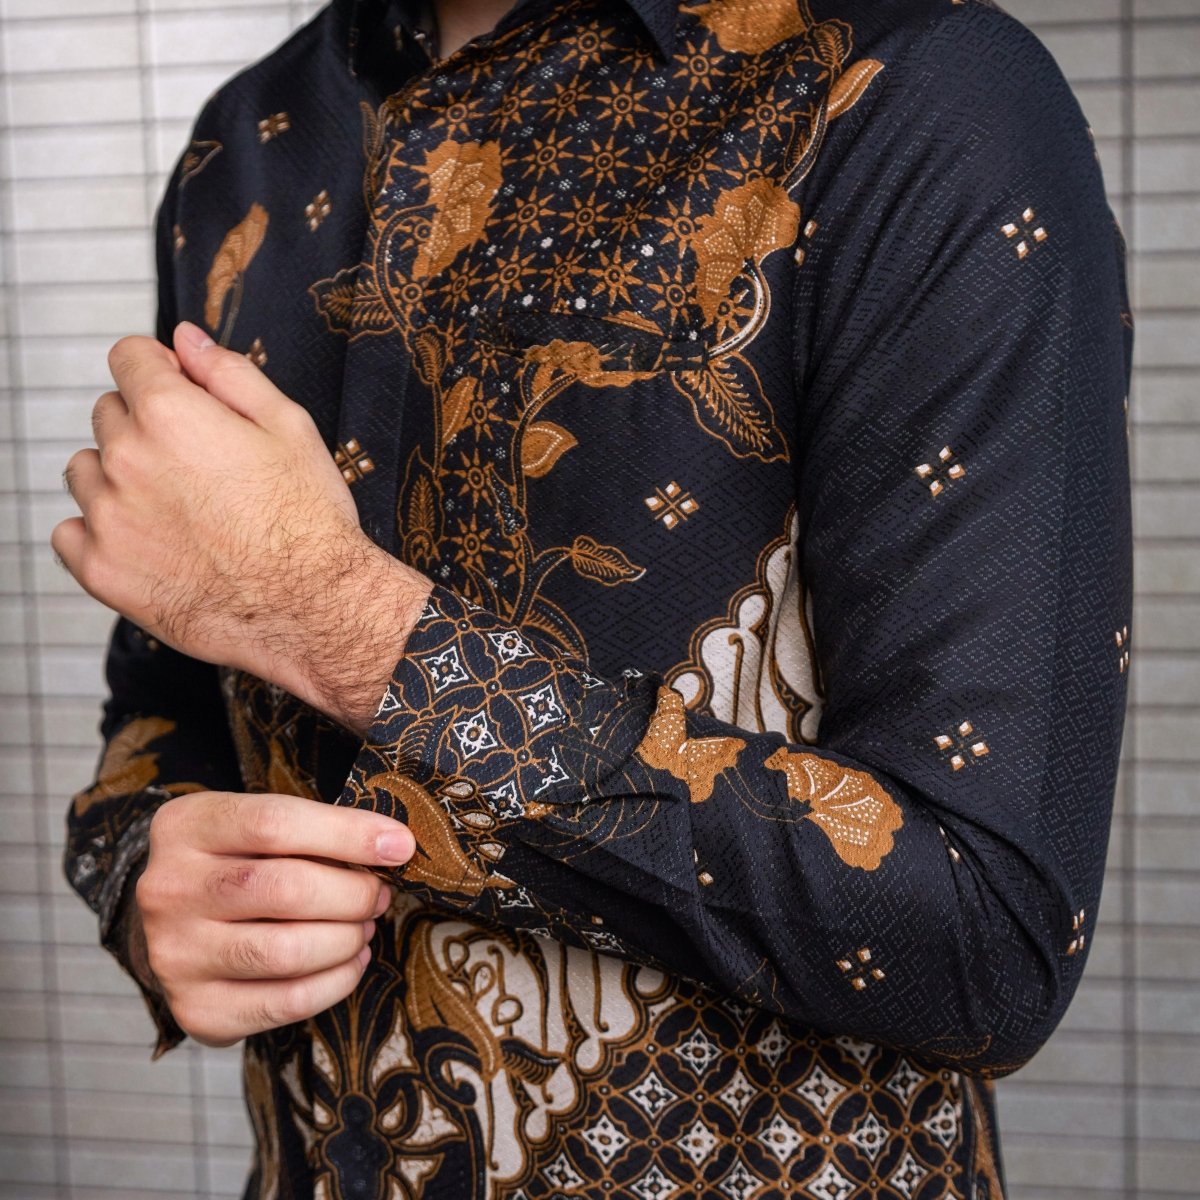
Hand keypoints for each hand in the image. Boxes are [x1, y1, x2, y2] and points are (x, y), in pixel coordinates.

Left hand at [52, 322, 431, 731]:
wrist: (312, 608)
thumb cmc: (308, 522)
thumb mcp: (289, 427)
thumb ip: (229, 374)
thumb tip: (186, 338)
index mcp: (169, 414)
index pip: (127, 357)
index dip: (162, 369)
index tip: (183, 393)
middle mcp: (126, 459)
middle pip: (108, 414)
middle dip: (146, 426)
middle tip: (199, 467)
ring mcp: (108, 518)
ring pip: (85, 470)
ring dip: (118, 477)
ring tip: (176, 508)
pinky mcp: (101, 570)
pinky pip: (69, 533)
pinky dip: (99, 533)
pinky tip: (150, 541)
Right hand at [132, 790, 414, 1046]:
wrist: (175, 925)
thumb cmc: (238, 863)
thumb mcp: (256, 826)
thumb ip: (313, 830)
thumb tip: (394, 845)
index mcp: (185, 827)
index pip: (274, 824)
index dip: (347, 834)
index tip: (400, 845)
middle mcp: (168, 890)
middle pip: (284, 890)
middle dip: (353, 893)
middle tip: (379, 894)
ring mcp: (175, 956)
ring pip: (287, 952)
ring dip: (346, 939)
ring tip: (364, 926)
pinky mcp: (197, 1010)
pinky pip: (287, 1002)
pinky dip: (336, 982)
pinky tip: (350, 960)